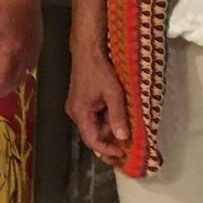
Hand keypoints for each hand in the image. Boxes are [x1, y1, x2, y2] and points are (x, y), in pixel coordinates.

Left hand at [0, 0, 42, 105]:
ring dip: (13, 84)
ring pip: (25, 75)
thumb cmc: (1, 3)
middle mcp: (26, 53)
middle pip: (16, 81)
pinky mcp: (39, 42)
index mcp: (11, 50)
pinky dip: (22, 74)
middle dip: (3, 92)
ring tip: (0, 86)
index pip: (3, 80)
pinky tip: (14, 71)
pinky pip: (31, 65)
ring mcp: (35, 48)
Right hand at [65, 47, 129, 164]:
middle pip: (93, 133)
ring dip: (109, 123)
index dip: (107, 149)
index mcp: (79, 113)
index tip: (122, 152)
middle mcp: (74, 112)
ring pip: (94, 123)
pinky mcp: (80, 100)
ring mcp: (76, 106)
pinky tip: (115, 109)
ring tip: (123, 116)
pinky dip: (105, 115)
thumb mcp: (113, 94)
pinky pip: (93, 115)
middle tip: (128, 135)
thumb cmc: (99, 70)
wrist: (88, 51)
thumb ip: (117, 116)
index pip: (92, 140)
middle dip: (110, 135)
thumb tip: (123, 137)